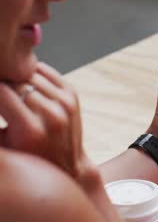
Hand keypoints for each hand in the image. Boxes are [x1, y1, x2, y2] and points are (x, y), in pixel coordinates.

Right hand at [0, 62, 96, 181]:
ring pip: (30, 74)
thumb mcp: (3, 145)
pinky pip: (46, 72)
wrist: (67, 164)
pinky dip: (30, 72)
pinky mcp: (72, 95)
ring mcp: (64, 103)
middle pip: (15, 82)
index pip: (0, 93)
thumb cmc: (26, 158)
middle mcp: (51, 115)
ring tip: (3, 80)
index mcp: (30, 130)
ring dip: (13, 76)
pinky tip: (19, 79)